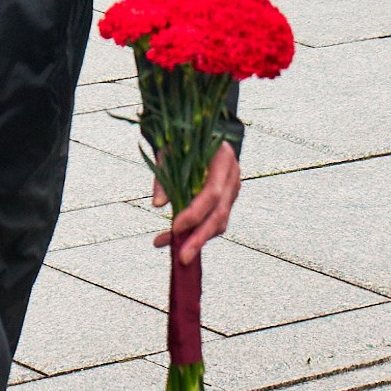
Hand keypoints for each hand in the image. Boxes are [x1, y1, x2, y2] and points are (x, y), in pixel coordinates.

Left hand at [154, 141, 239, 265]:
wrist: (204, 132)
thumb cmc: (184, 138)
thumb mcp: (170, 151)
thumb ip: (164, 176)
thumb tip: (157, 205)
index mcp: (222, 160)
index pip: (212, 193)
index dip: (194, 212)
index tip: (174, 226)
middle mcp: (232, 178)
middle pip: (219, 215)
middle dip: (199, 239)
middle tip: (181, 258)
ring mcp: (232, 192)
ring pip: (219, 224)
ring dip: (196, 241)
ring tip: (173, 252)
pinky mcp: (226, 201)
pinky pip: (215, 223)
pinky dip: (196, 234)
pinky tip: (176, 240)